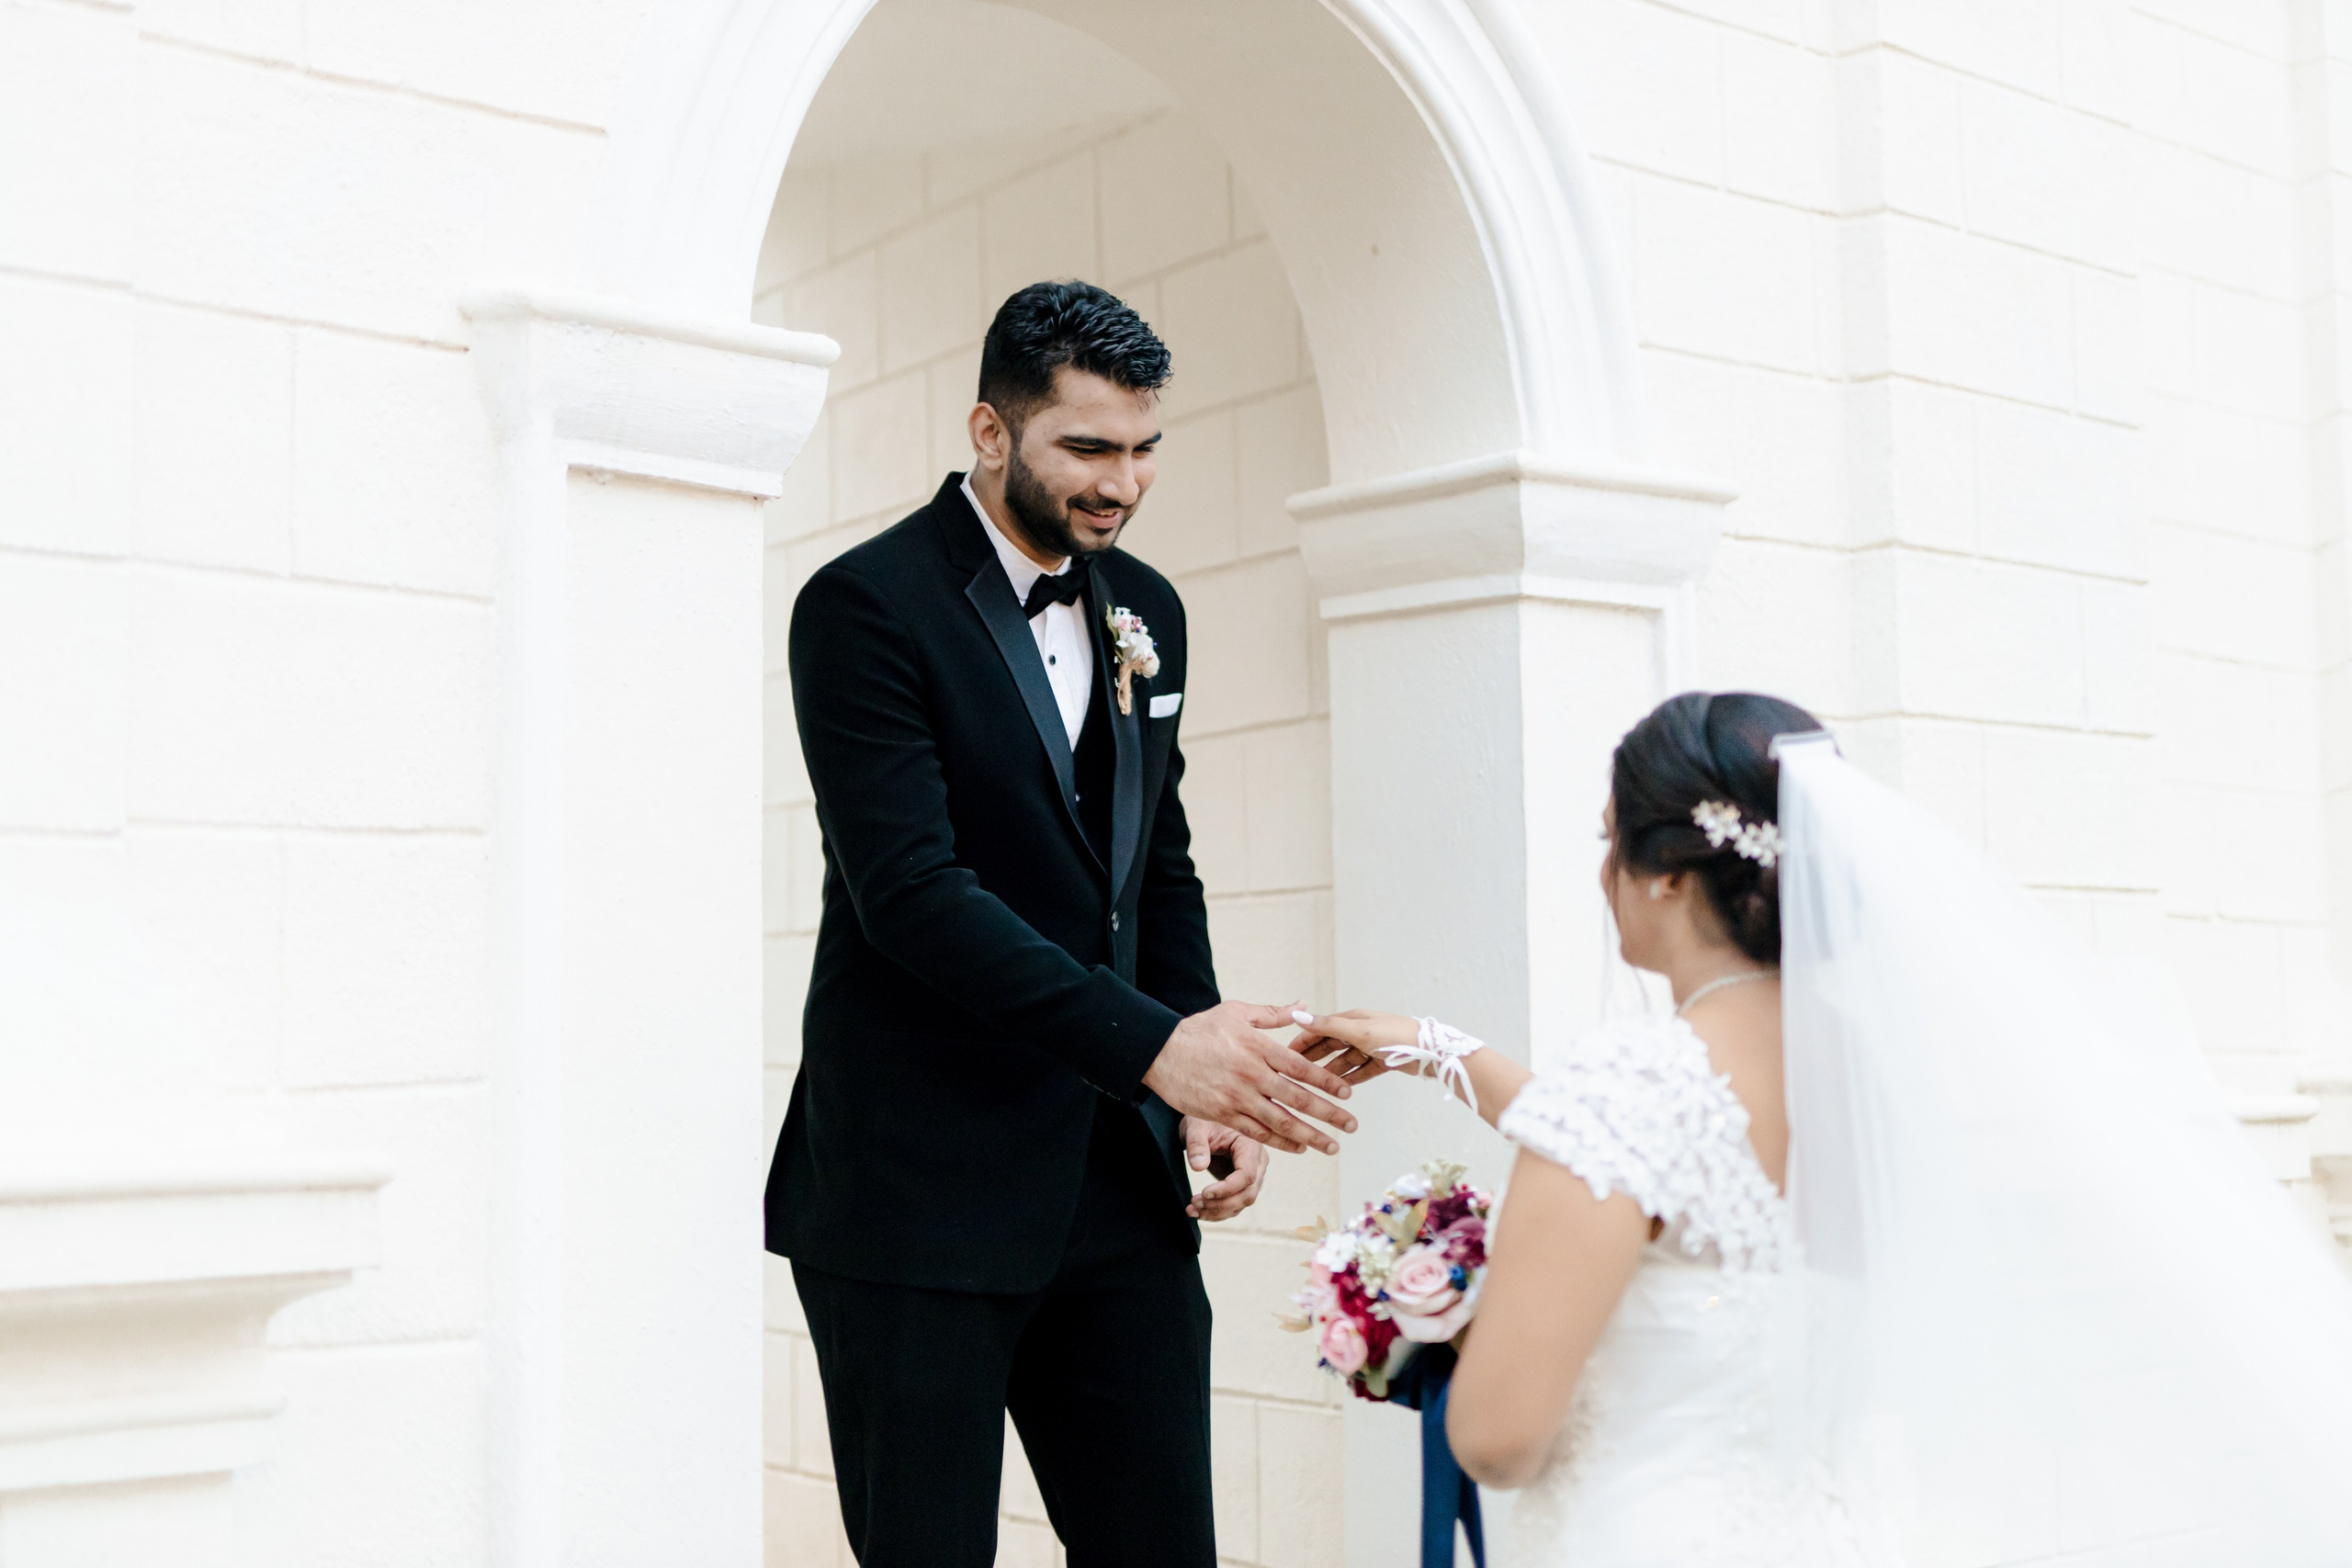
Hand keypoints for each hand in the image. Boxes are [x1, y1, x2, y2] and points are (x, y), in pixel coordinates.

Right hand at [1142, 1000, 1358, 1155]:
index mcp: (1257, 1047)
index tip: (1347, 1093)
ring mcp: (1237, 1098)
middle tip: (1351, 1125)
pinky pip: (1257, 1133)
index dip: (1327, 1082)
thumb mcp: (1236, 1012)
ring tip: (1331, 1146)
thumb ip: (1273, 1014)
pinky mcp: (1222, 1115)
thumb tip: (1304, 1006)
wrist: (1159, 1051)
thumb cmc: (1199, 1029)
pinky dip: (1281, 1142)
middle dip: (1329, 1114)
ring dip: (1311, 1136)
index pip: (1301, 1067)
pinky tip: (1299, 1147)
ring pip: (1281, 1122)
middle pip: (1297, 1098)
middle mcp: (1251, 1074)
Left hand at [1181, 1117, 1266, 1220]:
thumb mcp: (1195, 1127)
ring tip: (1191, 1209)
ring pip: (1241, 1203)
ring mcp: (1252, 1175)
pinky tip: (1196, 1211)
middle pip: (1248, 1194)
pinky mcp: (1242, 1185)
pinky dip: (1215, 1211)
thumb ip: (1196, 1144)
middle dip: (1220, 1204)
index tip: (1204, 1192)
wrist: (1204, 1124)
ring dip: (1216, 1212)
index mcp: (1251, 1145)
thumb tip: (1198, 1167)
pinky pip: (1234, 1204)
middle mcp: (1257, 1162)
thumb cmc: (1202, 1120)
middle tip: (1194, 1203)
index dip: (1227, 1188)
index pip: (1247, 1175)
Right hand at [1289, 1009, 1421, 1084]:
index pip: (1320, 1028)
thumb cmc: (1394, 1036)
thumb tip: (1299, 1015)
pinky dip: (1351, 1078)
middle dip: (1314, 1058)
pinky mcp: (1383, 1061)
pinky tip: (1340, 1090)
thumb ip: (1328, 1026)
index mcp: (1353, 1019)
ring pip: (1346, 1060)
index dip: (1303, 1040)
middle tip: (1295, 1073)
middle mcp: (1360, 1030)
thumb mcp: (1358, 1031)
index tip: (1285, 1053)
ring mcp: (1372, 1046)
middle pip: (1331, 1045)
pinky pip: (1362, 1071)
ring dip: (1332, 1072)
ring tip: (1316, 1087)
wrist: (1430, 1051)